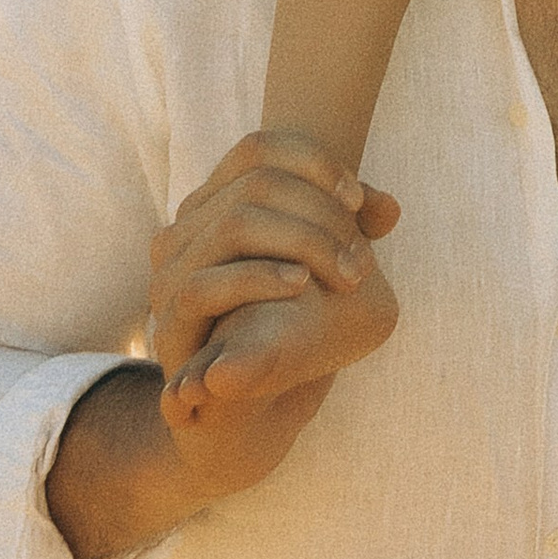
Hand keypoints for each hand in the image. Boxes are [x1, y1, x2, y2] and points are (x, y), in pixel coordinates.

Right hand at [143, 129, 397, 389]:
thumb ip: (355, 233)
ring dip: (305, 244)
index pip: (259, 149)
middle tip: (364, 259)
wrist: (248, 409)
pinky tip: (301, 287)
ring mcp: (170, 271)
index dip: (315, 162)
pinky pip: (207, 285)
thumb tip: (388, 209)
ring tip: (347, 276)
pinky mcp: (169, 320)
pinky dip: (261, 279)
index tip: (360, 200)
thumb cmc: (287, 327)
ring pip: (235, 224)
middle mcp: (186, 227)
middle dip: (324, 213)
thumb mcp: (328, 271)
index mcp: (217, 204)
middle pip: (257, 184)